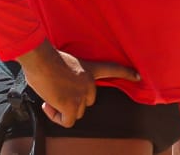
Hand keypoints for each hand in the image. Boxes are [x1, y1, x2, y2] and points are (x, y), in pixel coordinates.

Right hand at [17, 40, 139, 127]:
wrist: (42, 59)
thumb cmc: (47, 58)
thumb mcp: (67, 63)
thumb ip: (71, 74)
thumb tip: (61, 83)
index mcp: (90, 69)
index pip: (114, 69)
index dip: (127, 73)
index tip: (138, 76)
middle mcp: (90, 83)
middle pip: (87, 101)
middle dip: (72, 101)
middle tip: (57, 94)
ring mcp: (82, 94)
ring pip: (76, 112)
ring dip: (62, 109)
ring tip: (50, 98)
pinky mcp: (71, 105)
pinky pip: (67, 121)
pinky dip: (57, 117)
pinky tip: (48, 105)